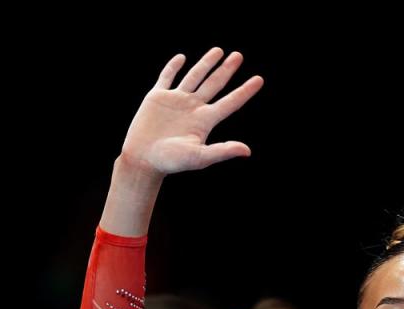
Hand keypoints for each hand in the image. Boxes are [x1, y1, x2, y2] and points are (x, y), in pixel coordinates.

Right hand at [120, 47, 263, 174]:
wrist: (143, 159)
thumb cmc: (172, 162)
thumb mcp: (200, 157)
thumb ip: (223, 151)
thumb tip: (247, 151)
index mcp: (205, 120)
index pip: (231, 102)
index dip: (245, 91)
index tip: (260, 79)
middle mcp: (194, 108)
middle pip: (215, 84)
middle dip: (227, 70)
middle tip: (238, 56)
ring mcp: (176, 101)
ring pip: (194, 76)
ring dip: (206, 63)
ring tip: (218, 50)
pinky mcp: (157, 98)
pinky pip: (167, 77)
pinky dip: (173, 67)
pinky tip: (182, 58)